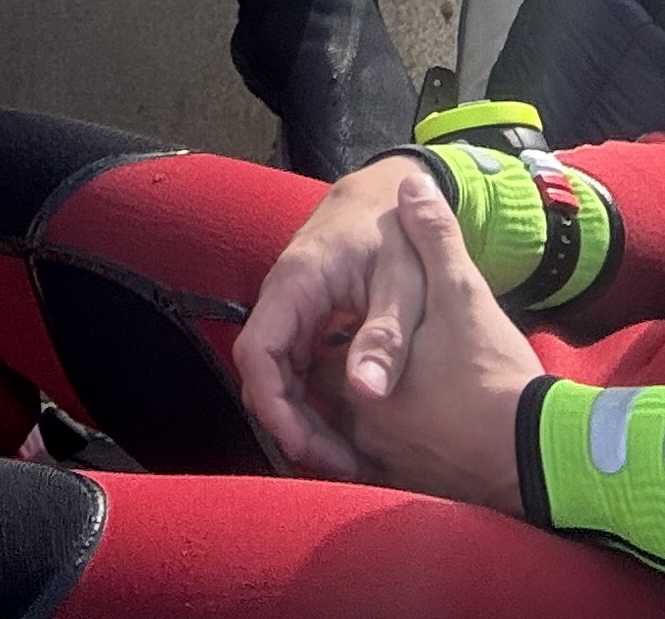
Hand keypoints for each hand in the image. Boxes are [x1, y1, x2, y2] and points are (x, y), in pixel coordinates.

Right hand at [235, 156, 438, 481]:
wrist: (386, 198)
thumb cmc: (396, 234)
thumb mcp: (406, 281)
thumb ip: (387, 335)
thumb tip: (367, 394)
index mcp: (297, 282)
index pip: (258, 352)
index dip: (273, 406)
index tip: (303, 447)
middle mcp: (283, 298)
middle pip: (264, 375)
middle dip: (293, 426)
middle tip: (340, 466)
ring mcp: (291, 312)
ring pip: (278, 377)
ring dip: (304, 420)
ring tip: (348, 459)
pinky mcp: (305, 323)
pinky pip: (295, 370)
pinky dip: (314, 404)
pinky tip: (347, 431)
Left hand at [348, 171, 544, 513]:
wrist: (543, 452)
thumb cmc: (495, 376)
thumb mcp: (463, 294)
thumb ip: (432, 238)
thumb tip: (410, 184)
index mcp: (358, 387)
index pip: (315, 357)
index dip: (332, 335)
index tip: (351, 320)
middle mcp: (364, 433)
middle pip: (332, 397)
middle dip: (342, 372)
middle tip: (371, 345)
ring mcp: (390, 466)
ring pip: (359, 430)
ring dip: (369, 406)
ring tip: (397, 378)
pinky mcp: (418, 488)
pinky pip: (385, 460)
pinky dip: (394, 436)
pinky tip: (421, 416)